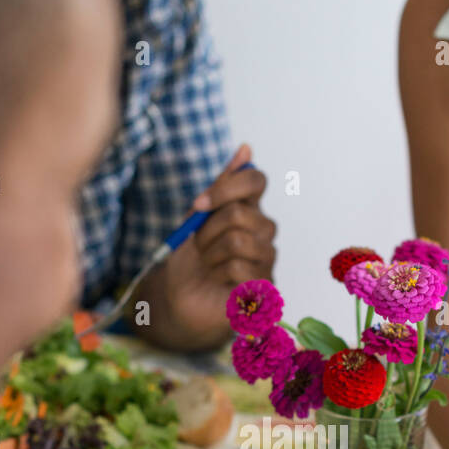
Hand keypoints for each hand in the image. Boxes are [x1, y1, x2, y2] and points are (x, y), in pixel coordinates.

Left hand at [134, 144, 275, 351]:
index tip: (198, 206)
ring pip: (239, 241)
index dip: (225, 187)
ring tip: (206, 264)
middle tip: (198, 246)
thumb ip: (221, 186)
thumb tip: (246, 148)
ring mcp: (267, 260)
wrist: (180, 300)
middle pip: (240, 213)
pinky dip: (218, 274)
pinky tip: (217, 280)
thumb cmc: (190, 259)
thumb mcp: (199, 218)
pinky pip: (241, 269)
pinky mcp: (265, 288)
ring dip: (211, 254)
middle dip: (207, 230)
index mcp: (250, 209)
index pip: (255, 180)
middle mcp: (264, 232)